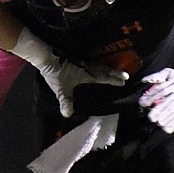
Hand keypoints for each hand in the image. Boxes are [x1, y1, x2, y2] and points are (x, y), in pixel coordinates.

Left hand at [9, 29, 126, 117]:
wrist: (47, 58)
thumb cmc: (56, 74)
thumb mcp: (60, 90)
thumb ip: (65, 101)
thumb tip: (67, 114)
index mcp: (87, 75)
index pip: (104, 78)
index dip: (114, 79)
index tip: (124, 81)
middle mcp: (88, 67)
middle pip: (105, 69)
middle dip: (115, 73)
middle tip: (125, 75)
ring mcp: (83, 62)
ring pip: (100, 65)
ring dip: (109, 68)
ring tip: (115, 71)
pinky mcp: (77, 59)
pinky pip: (93, 62)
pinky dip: (99, 65)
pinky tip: (98, 66)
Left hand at [138, 68, 173, 132]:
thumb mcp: (169, 73)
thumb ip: (156, 76)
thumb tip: (144, 80)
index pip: (162, 89)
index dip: (151, 96)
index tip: (142, 103)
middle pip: (169, 101)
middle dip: (160, 110)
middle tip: (151, 117)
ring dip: (167, 118)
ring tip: (159, 123)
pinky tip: (167, 129)